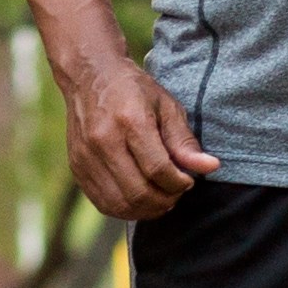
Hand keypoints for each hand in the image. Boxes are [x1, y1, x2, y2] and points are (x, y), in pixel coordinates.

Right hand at [50, 45, 217, 218]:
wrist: (89, 76)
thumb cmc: (133, 90)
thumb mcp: (166, 106)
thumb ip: (185, 140)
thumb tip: (210, 167)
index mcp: (129, 121)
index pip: (158, 169)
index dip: (179, 183)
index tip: (188, 180)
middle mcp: (103, 141)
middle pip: (138, 192)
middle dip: (165, 200)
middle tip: (176, 191)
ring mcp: (86, 157)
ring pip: (120, 204)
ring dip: (146, 210)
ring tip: (160, 198)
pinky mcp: (76, 168)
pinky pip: (103, 203)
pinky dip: (125, 209)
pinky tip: (139, 199)